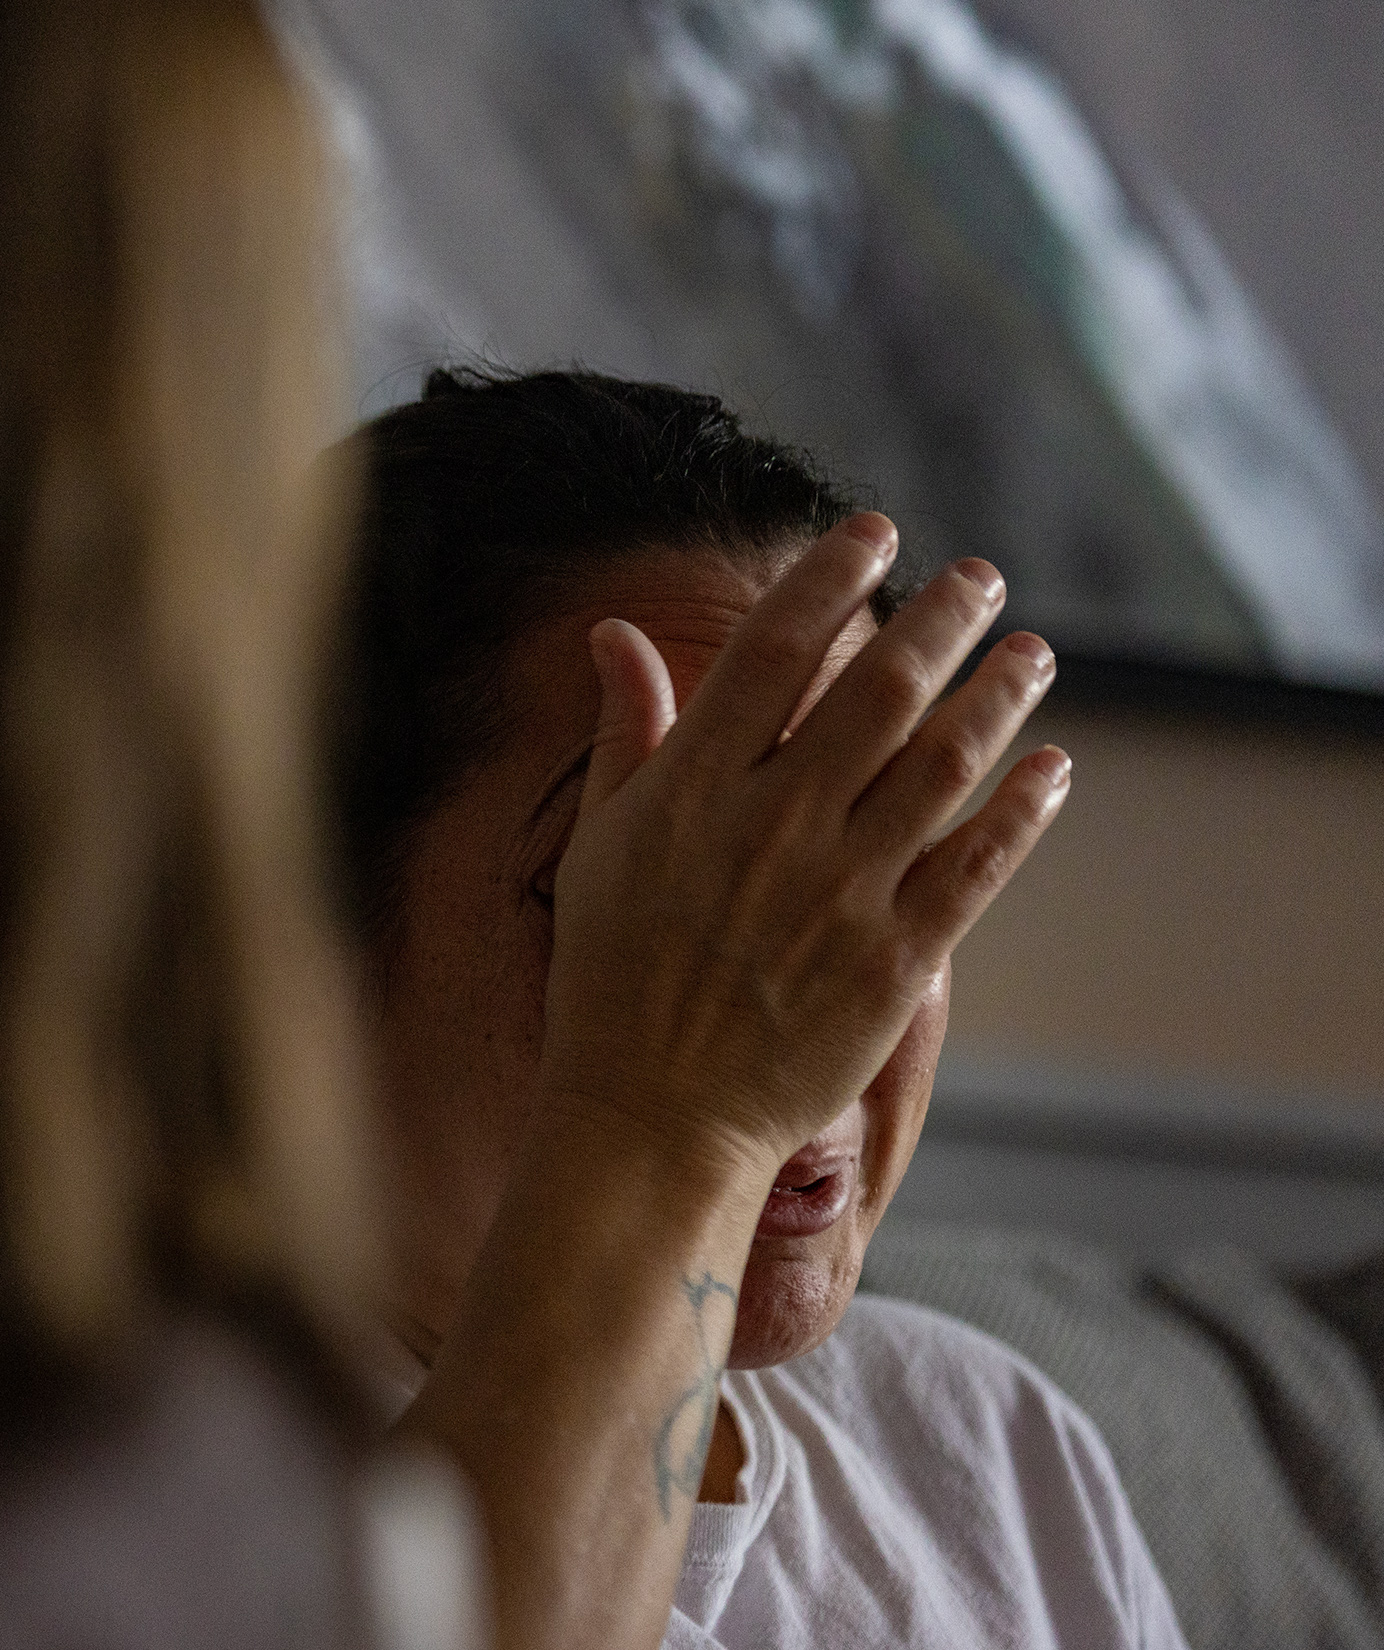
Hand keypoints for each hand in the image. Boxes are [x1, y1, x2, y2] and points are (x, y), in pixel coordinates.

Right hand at [534, 513, 1068, 1188]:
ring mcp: (838, 894)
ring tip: (1034, 651)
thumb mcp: (598, 844)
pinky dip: (1021, 809)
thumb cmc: (612, 974)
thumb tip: (615, 632)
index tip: (875, 532)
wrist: (650, 1116)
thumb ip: (626, 731)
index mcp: (689, 790)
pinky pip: (976, 865)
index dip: (831, 578)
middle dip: (940, 618)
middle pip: (879, 689)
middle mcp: (769, 827)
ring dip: (999, 695)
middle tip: (982, 577)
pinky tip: (1052, 767)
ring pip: (943, 765)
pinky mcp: (894, 962)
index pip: (773, 649)